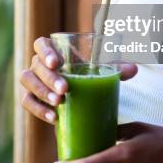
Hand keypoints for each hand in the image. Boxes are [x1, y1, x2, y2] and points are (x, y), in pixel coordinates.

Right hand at [20, 36, 137, 123]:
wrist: (78, 96)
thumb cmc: (88, 76)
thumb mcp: (101, 70)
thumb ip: (117, 67)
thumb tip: (134, 69)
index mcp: (52, 50)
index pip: (41, 44)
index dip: (46, 52)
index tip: (57, 62)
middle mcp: (38, 63)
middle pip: (36, 65)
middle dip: (49, 77)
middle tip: (65, 89)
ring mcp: (32, 81)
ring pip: (28, 82)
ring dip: (42, 92)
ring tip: (59, 102)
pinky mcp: (30, 98)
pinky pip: (27, 102)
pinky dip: (38, 110)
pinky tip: (53, 118)